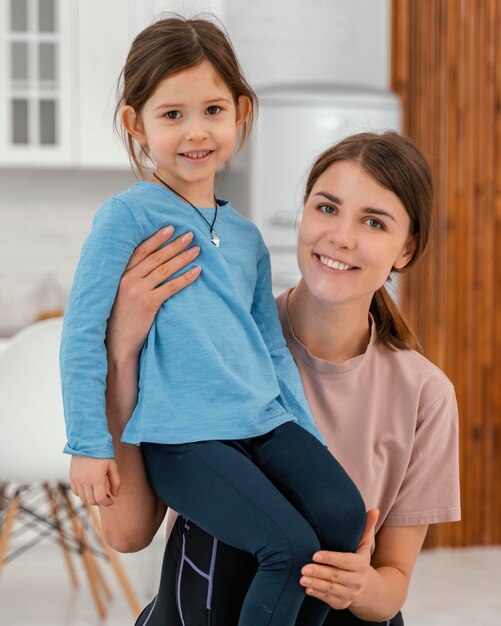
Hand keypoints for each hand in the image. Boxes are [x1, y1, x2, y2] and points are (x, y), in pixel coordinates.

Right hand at [70, 455, 120, 506]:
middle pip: (91, 500)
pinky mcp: (72, 477)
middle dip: (100, 502)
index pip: (100, 499)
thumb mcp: (112, 466)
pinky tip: (89, 489)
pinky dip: (82, 494)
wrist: (87, 443)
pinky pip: (75, 491)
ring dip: (91, 499)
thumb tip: (115, 495)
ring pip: (83, 498)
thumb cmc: (102, 454)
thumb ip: (115, 482)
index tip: (111, 501)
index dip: (107, 503)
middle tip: (106, 497)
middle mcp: (85, 481)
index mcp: (97, 478)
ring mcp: (77, 480)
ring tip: (98, 493)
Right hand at [106, 226, 200, 360]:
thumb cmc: (118, 321)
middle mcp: (127, 280)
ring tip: (196, 250)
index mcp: (119, 275)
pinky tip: (197, 271)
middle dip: (174, 244)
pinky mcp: (148, 304)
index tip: (170, 228)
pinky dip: (186, 278)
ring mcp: (138, 291)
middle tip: (190, 235)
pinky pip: (171, 287)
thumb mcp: (117, 295)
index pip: (140, 251)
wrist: (116, 345)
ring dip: (183, 258)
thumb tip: (145, 267)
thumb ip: (128, 280)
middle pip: (156, 257)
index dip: (156, 238)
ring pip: (165, 269)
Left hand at [299, 508, 379, 609]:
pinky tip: (308, 589)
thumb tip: (374, 509)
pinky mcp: (341, 603)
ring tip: (302, 579)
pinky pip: (328, 599)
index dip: (330, 558)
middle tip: (303, 568)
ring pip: (331, 589)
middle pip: (336, 576)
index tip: (315, 555)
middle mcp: (357, 581)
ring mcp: (349, 594)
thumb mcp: (365, 546)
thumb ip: (367, 528)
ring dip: (315, 584)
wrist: (368, 589)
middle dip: (319, 572)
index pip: (345, 561)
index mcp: (361, 564)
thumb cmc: (360, 561)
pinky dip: (317, 594)